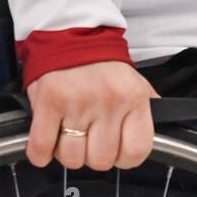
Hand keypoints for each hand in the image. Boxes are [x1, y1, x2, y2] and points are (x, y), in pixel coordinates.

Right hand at [26, 61, 159, 171]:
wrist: (73, 36)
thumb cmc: (104, 65)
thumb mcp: (137, 84)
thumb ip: (146, 112)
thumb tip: (154, 140)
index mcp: (134, 98)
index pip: (137, 151)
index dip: (125, 159)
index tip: (117, 152)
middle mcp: (108, 102)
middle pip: (101, 160)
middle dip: (93, 156)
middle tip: (90, 140)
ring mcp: (77, 104)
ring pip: (72, 159)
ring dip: (68, 153)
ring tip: (69, 135)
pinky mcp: (48, 103)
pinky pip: (42, 148)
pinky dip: (41, 153)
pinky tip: (48, 142)